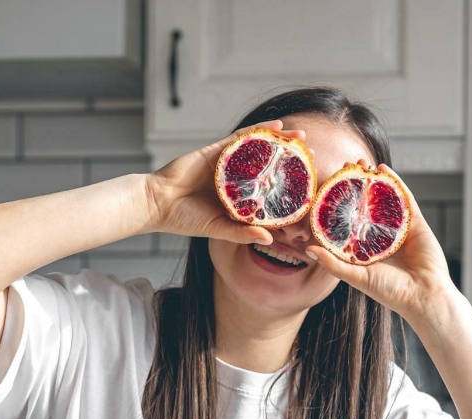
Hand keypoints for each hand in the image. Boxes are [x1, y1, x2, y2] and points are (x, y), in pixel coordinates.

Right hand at [144, 120, 305, 244]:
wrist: (157, 204)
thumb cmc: (184, 219)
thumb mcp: (218, 229)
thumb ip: (242, 232)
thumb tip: (269, 239)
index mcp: (238, 197)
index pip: (269, 190)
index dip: (290, 187)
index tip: (311, 187)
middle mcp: (236, 177)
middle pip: (269, 165)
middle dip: (291, 160)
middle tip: (314, 157)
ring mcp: (227, 162)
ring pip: (259, 148)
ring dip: (281, 140)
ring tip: (302, 135)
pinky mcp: (216, 150)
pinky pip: (241, 137)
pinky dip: (259, 131)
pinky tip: (276, 126)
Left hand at [306, 164, 460, 325]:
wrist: (424, 295)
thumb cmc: (390, 292)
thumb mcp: (356, 276)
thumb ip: (333, 263)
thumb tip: (308, 249)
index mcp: (364, 248)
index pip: (347, 220)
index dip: (337, 203)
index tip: (326, 185)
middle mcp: (379, 235)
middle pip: (365, 204)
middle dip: (354, 185)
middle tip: (343, 166)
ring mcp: (398, 227)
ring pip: (384, 198)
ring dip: (373, 179)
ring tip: (361, 163)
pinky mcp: (415, 222)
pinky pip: (404, 198)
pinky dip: (395, 182)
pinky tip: (384, 169)